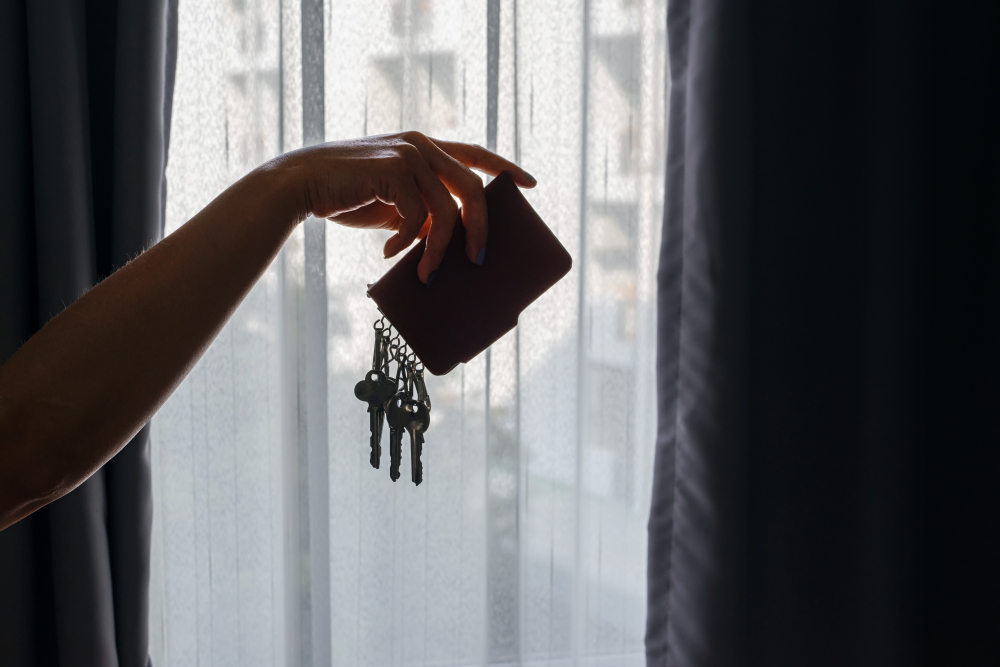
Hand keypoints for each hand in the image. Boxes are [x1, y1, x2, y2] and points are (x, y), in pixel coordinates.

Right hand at [284, 131, 535, 282]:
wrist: (301, 186)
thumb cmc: (348, 196)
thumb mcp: (394, 204)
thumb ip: (423, 211)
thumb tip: (448, 244)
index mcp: (426, 147)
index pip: (476, 153)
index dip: (505, 167)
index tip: (530, 184)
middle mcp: (422, 145)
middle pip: (473, 189)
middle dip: (480, 230)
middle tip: (478, 260)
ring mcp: (407, 154)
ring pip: (447, 210)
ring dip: (439, 250)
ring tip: (427, 274)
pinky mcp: (392, 169)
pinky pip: (417, 217)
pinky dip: (405, 242)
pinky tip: (388, 252)